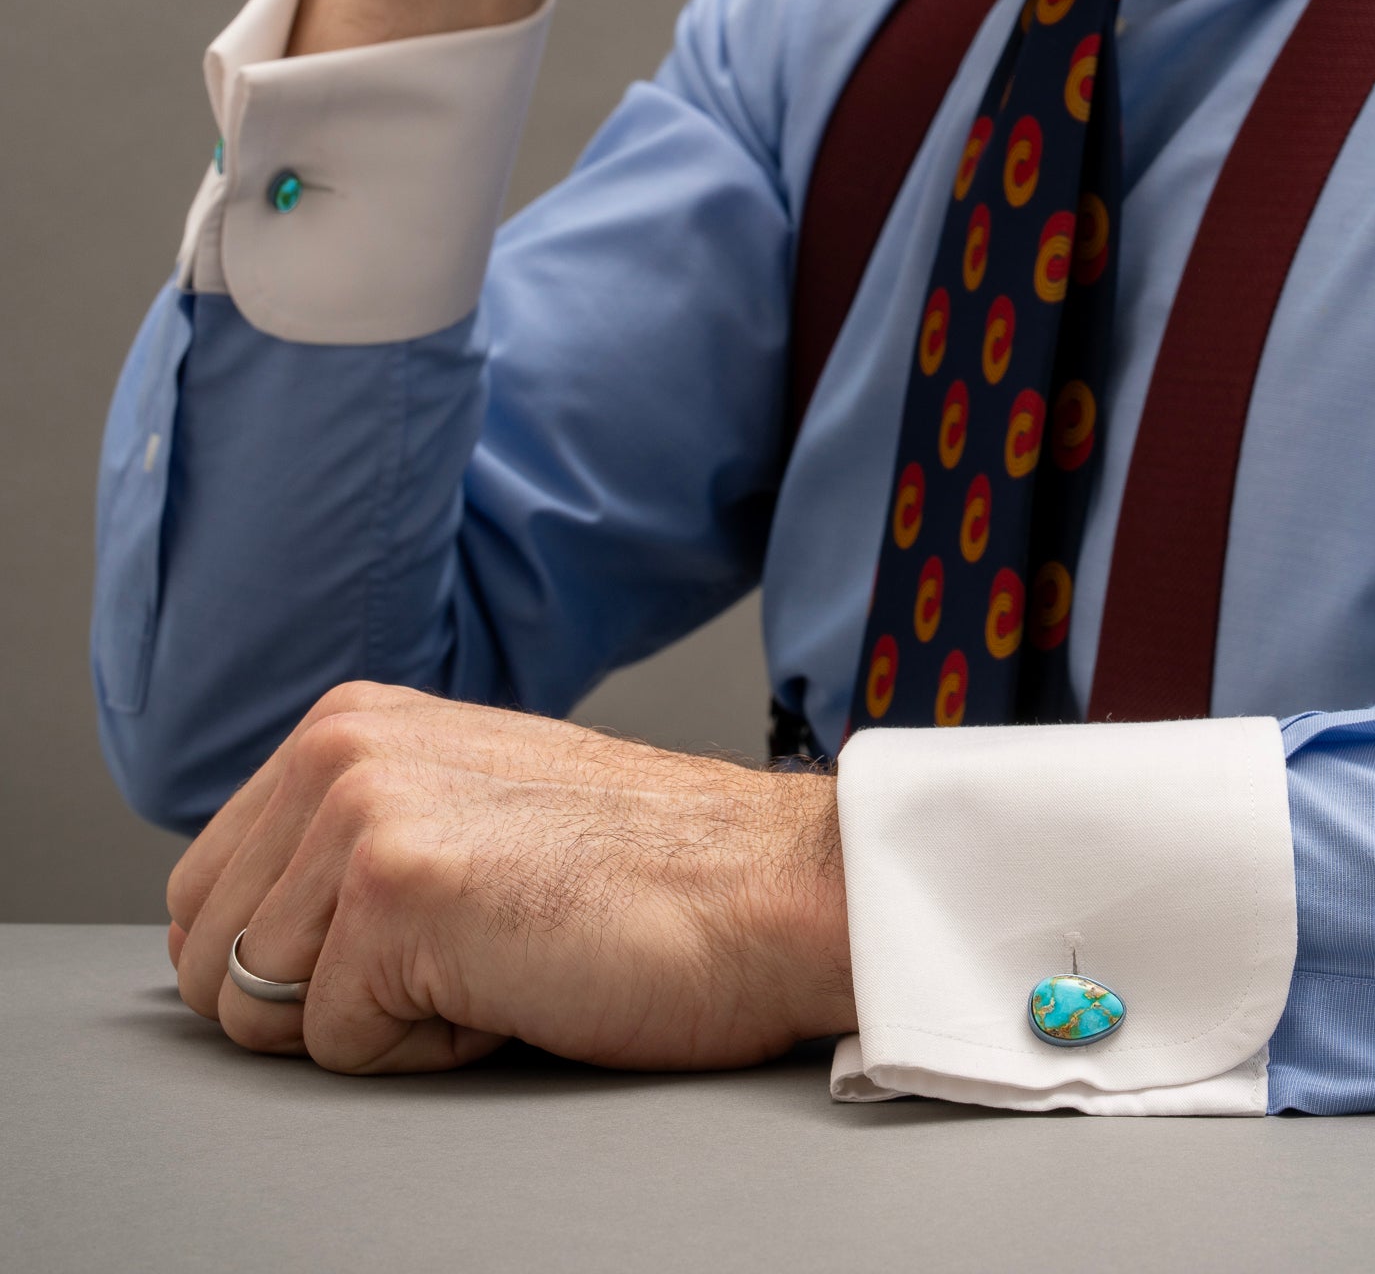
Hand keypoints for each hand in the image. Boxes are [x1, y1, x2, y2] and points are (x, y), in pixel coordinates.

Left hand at [164, 683, 854, 1073]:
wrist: (774, 888)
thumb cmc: (647, 873)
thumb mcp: (469, 806)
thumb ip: (351, 835)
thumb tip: (240, 932)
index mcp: (349, 721)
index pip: (204, 894)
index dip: (295, 968)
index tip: (415, 947)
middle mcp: (340, 746)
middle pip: (210, 961)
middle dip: (322, 1001)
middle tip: (463, 955)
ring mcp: (363, 808)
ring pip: (264, 1014)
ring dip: (384, 1022)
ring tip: (499, 956)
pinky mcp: (396, 887)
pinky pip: (341, 1049)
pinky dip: (431, 1050)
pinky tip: (519, 980)